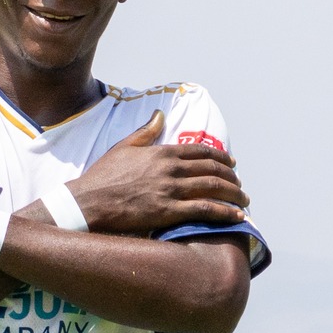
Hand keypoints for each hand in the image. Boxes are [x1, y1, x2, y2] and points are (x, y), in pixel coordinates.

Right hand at [64, 111, 248, 235]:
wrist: (88, 202)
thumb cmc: (102, 176)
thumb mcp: (123, 147)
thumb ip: (146, 132)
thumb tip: (160, 115)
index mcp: (162, 153)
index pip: (201, 152)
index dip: (220, 158)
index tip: (231, 164)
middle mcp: (171, 169)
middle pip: (212, 170)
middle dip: (231, 177)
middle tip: (239, 184)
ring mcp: (171, 191)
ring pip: (213, 189)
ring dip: (234, 195)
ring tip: (244, 201)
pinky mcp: (168, 212)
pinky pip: (205, 211)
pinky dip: (225, 213)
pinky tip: (237, 217)